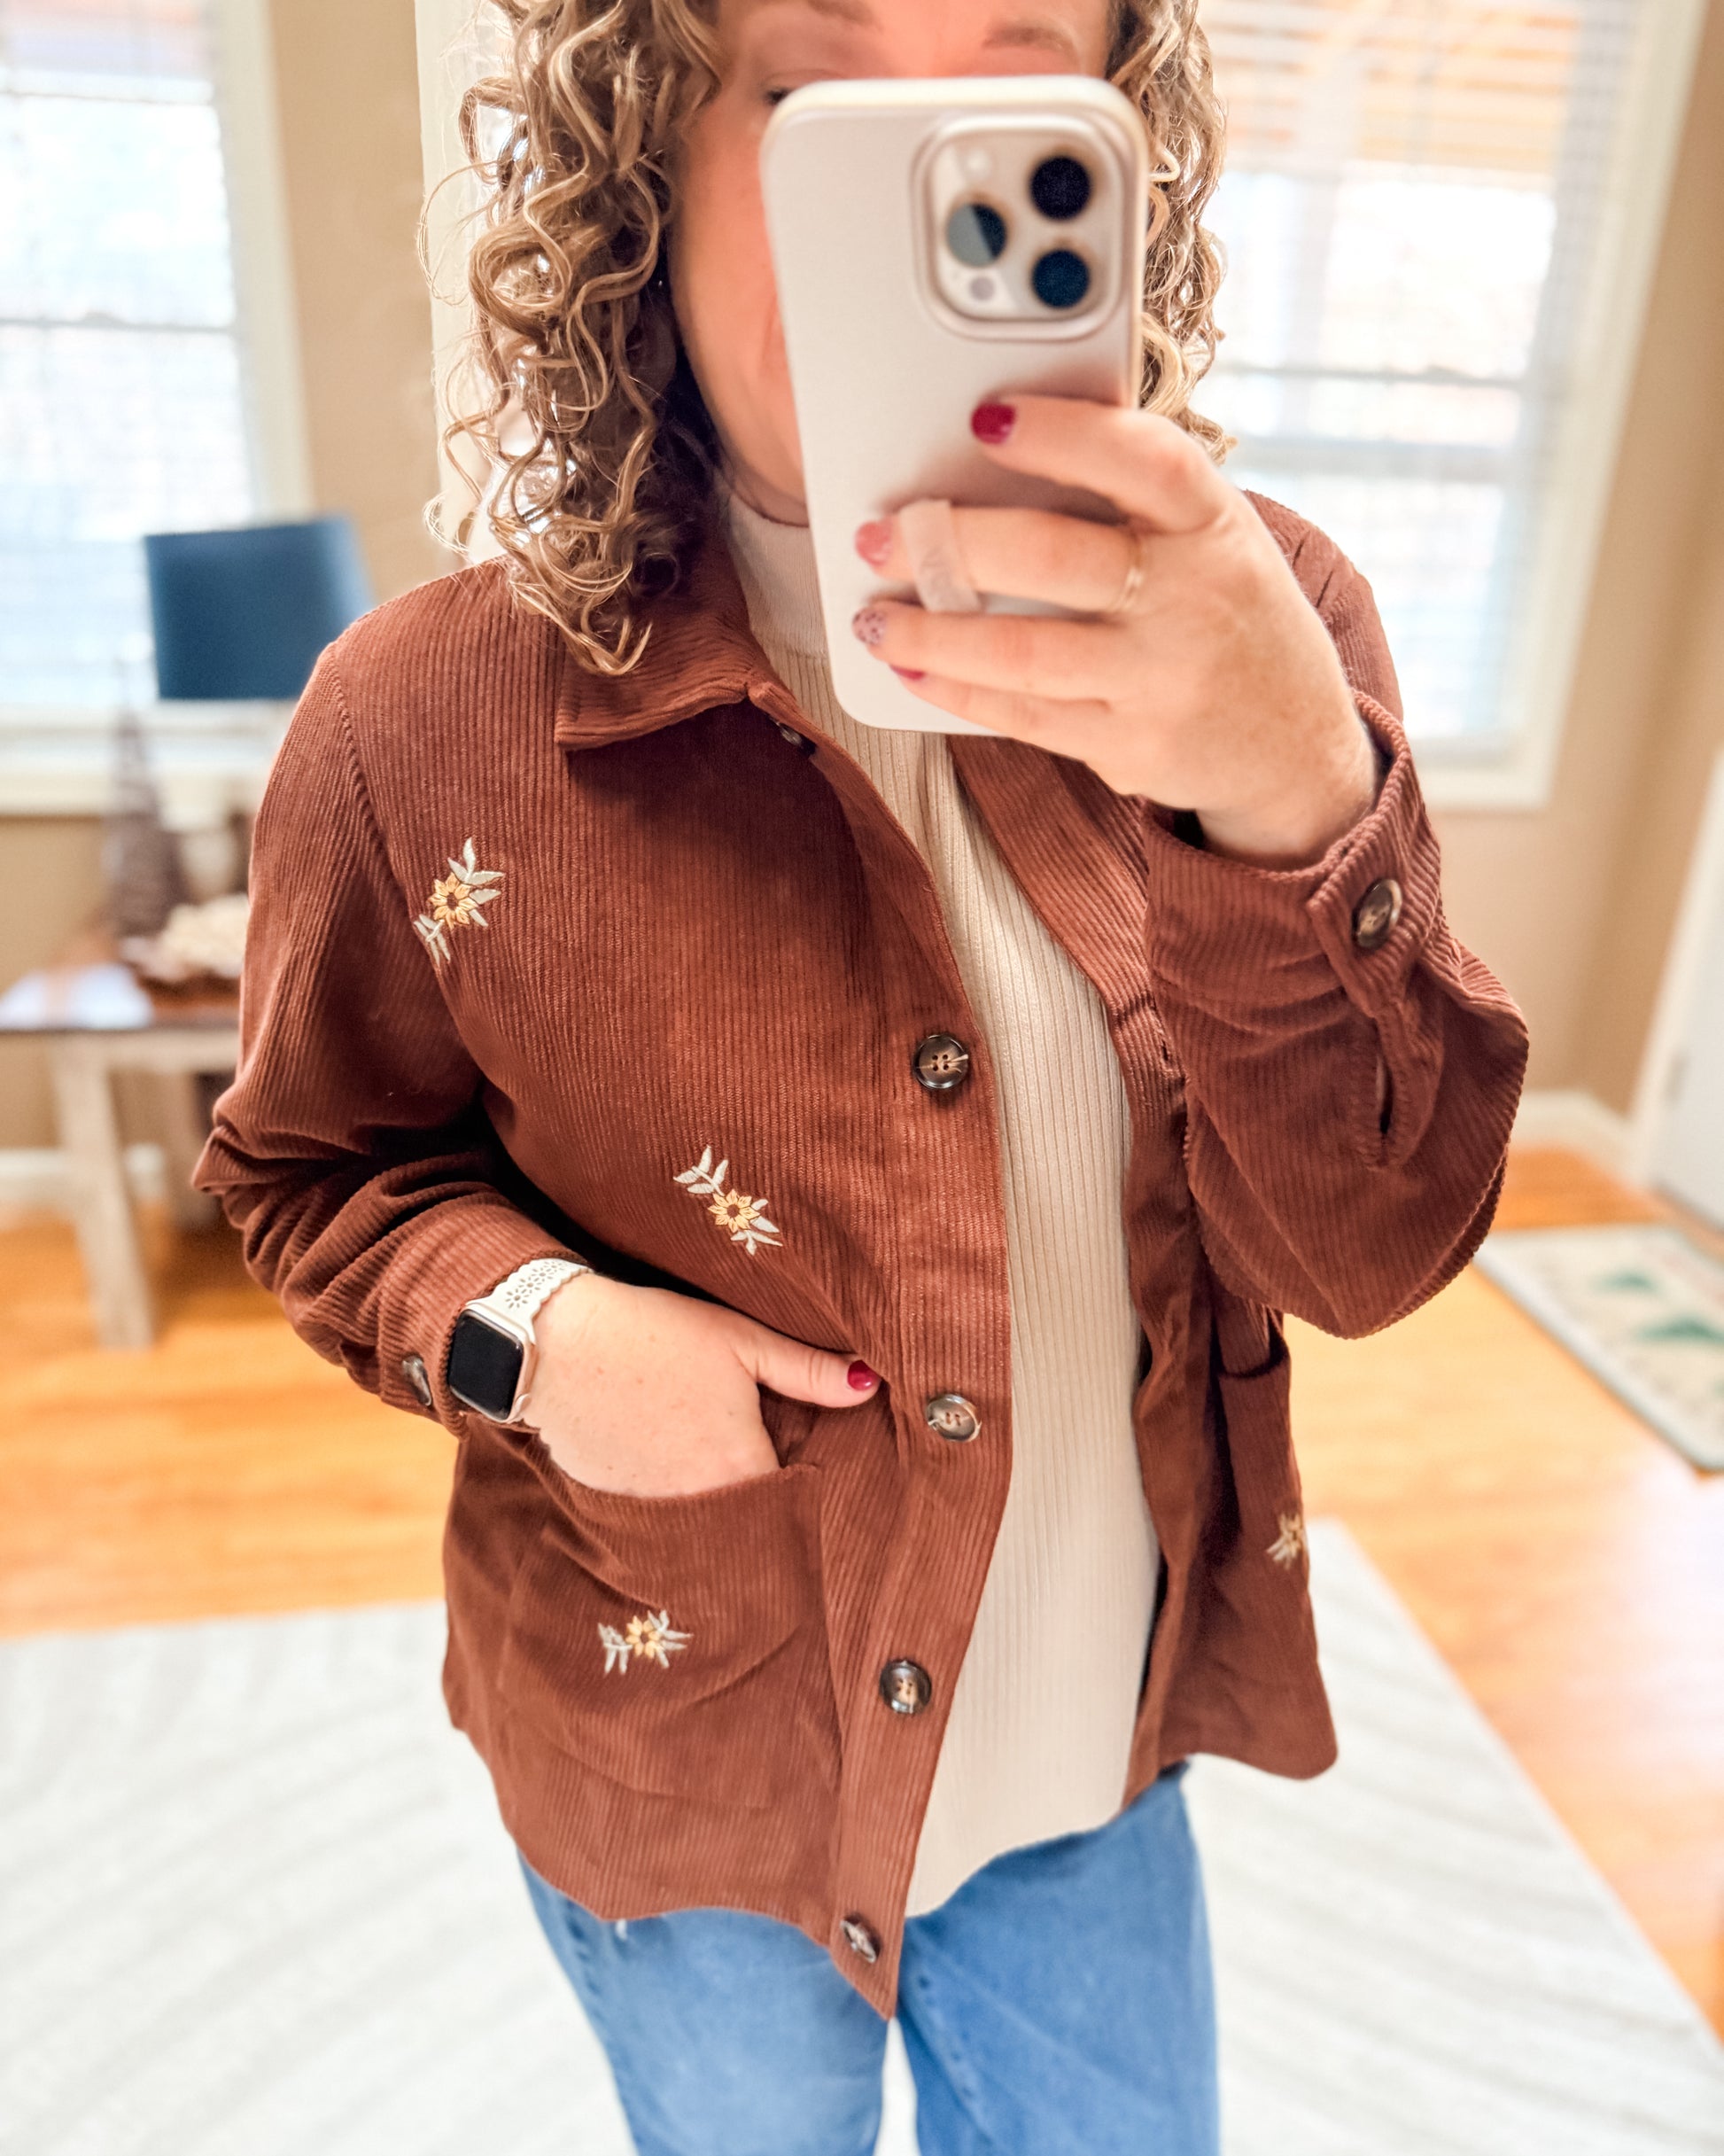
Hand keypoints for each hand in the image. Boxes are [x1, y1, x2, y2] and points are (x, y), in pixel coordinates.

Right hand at [521, 1272, 879, 1497]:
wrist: (555, 1342)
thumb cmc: (655, 1334)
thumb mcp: (740, 1340)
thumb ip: (807, 1370)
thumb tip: (869, 1384)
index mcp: (740, 1466)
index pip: (791, 1499)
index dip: (797, 1480)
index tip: (799, 1462)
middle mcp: (700, 1503)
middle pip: (746, 1515)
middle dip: (754, 1497)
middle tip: (751, 1460)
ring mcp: (651, 1509)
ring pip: (699, 1517)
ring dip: (707, 1497)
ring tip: (697, 1452)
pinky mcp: (610, 1504)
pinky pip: (655, 1512)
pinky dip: (662, 1492)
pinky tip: (655, 1452)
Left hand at [850, 397, 1379, 867]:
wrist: (1295, 744)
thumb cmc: (1228, 612)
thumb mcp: (1214, 535)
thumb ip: (1132, 498)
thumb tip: (994, 455)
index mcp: (1213, 521)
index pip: (1142, 458)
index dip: (1062, 434)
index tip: (986, 418)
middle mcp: (1192, 597)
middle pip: (1054, 558)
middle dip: (951, 542)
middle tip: (881, 534)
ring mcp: (1160, 680)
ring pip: (1022, 652)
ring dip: (930, 634)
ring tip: (874, 618)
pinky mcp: (1130, 747)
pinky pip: (1023, 716)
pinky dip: (957, 690)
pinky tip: (913, 668)